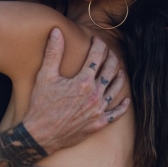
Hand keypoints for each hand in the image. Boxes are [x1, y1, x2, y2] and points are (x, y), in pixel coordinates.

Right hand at [23, 28, 129, 153]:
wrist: (41, 135)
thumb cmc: (41, 105)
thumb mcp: (45, 76)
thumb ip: (53, 53)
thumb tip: (56, 31)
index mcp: (83, 81)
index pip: (96, 57)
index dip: (98, 46)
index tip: (97, 40)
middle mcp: (94, 95)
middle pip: (109, 71)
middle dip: (111, 59)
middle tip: (110, 53)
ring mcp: (98, 110)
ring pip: (115, 90)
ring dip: (119, 79)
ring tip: (119, 72)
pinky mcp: (98, 124)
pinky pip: (116, 114)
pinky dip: (122, 107)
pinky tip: (126, 101)